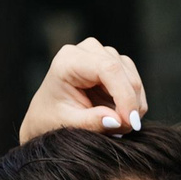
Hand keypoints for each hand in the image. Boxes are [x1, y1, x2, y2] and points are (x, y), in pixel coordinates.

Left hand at [18, 37, 148, 141]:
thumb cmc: (51, 118)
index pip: (108, 69)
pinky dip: (134, 101)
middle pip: (123, 71)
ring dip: (133, 104)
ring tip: (118, 125)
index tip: (130, 121)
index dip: (124, 94)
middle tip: (124, 129)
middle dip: (130, 103)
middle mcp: (87, 50)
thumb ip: (91, 122)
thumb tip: (118, 120)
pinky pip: (134, 81)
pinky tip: (122, 116)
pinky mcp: (114, 63)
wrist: (46, 114)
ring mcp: (102, 53)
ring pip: (132, 76)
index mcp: (69, 60)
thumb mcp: (67, 124)